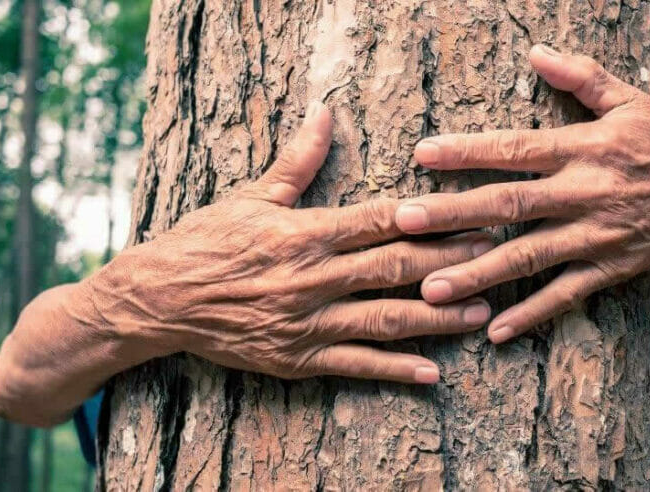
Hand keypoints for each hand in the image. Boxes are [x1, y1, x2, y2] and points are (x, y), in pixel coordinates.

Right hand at [89, 102, 494, 383]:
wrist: (157, 300)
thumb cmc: (204, 242)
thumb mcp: (250, 196)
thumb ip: (297, 162)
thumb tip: (325, 114)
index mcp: (304, 234)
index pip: (380, 222)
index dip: (430, 219)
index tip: (470, 214)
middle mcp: (310, 279)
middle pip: (394, 269)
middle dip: (449, 262)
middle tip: (493, 257)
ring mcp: (305, 323)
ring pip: (384, 320)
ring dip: (436, 318)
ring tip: (478, 313)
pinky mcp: (296, 359)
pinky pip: (353, 366)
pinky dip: (393, 370)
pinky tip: (431, 372)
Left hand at [394, 45, 649, 343]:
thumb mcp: (633, 101)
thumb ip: (583, 77)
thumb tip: (536, 51)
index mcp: (585, 148)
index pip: (516, 148)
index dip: (468, 151)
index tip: (422, 154)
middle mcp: (585, 193)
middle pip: (509, 205)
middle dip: (453, 214)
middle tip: (403, 223)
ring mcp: (596, 236)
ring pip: (528, 257)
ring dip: (478, 273)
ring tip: (431, 289)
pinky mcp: (609, 268)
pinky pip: (565, 295)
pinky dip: (530, 313)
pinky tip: (494, 331)